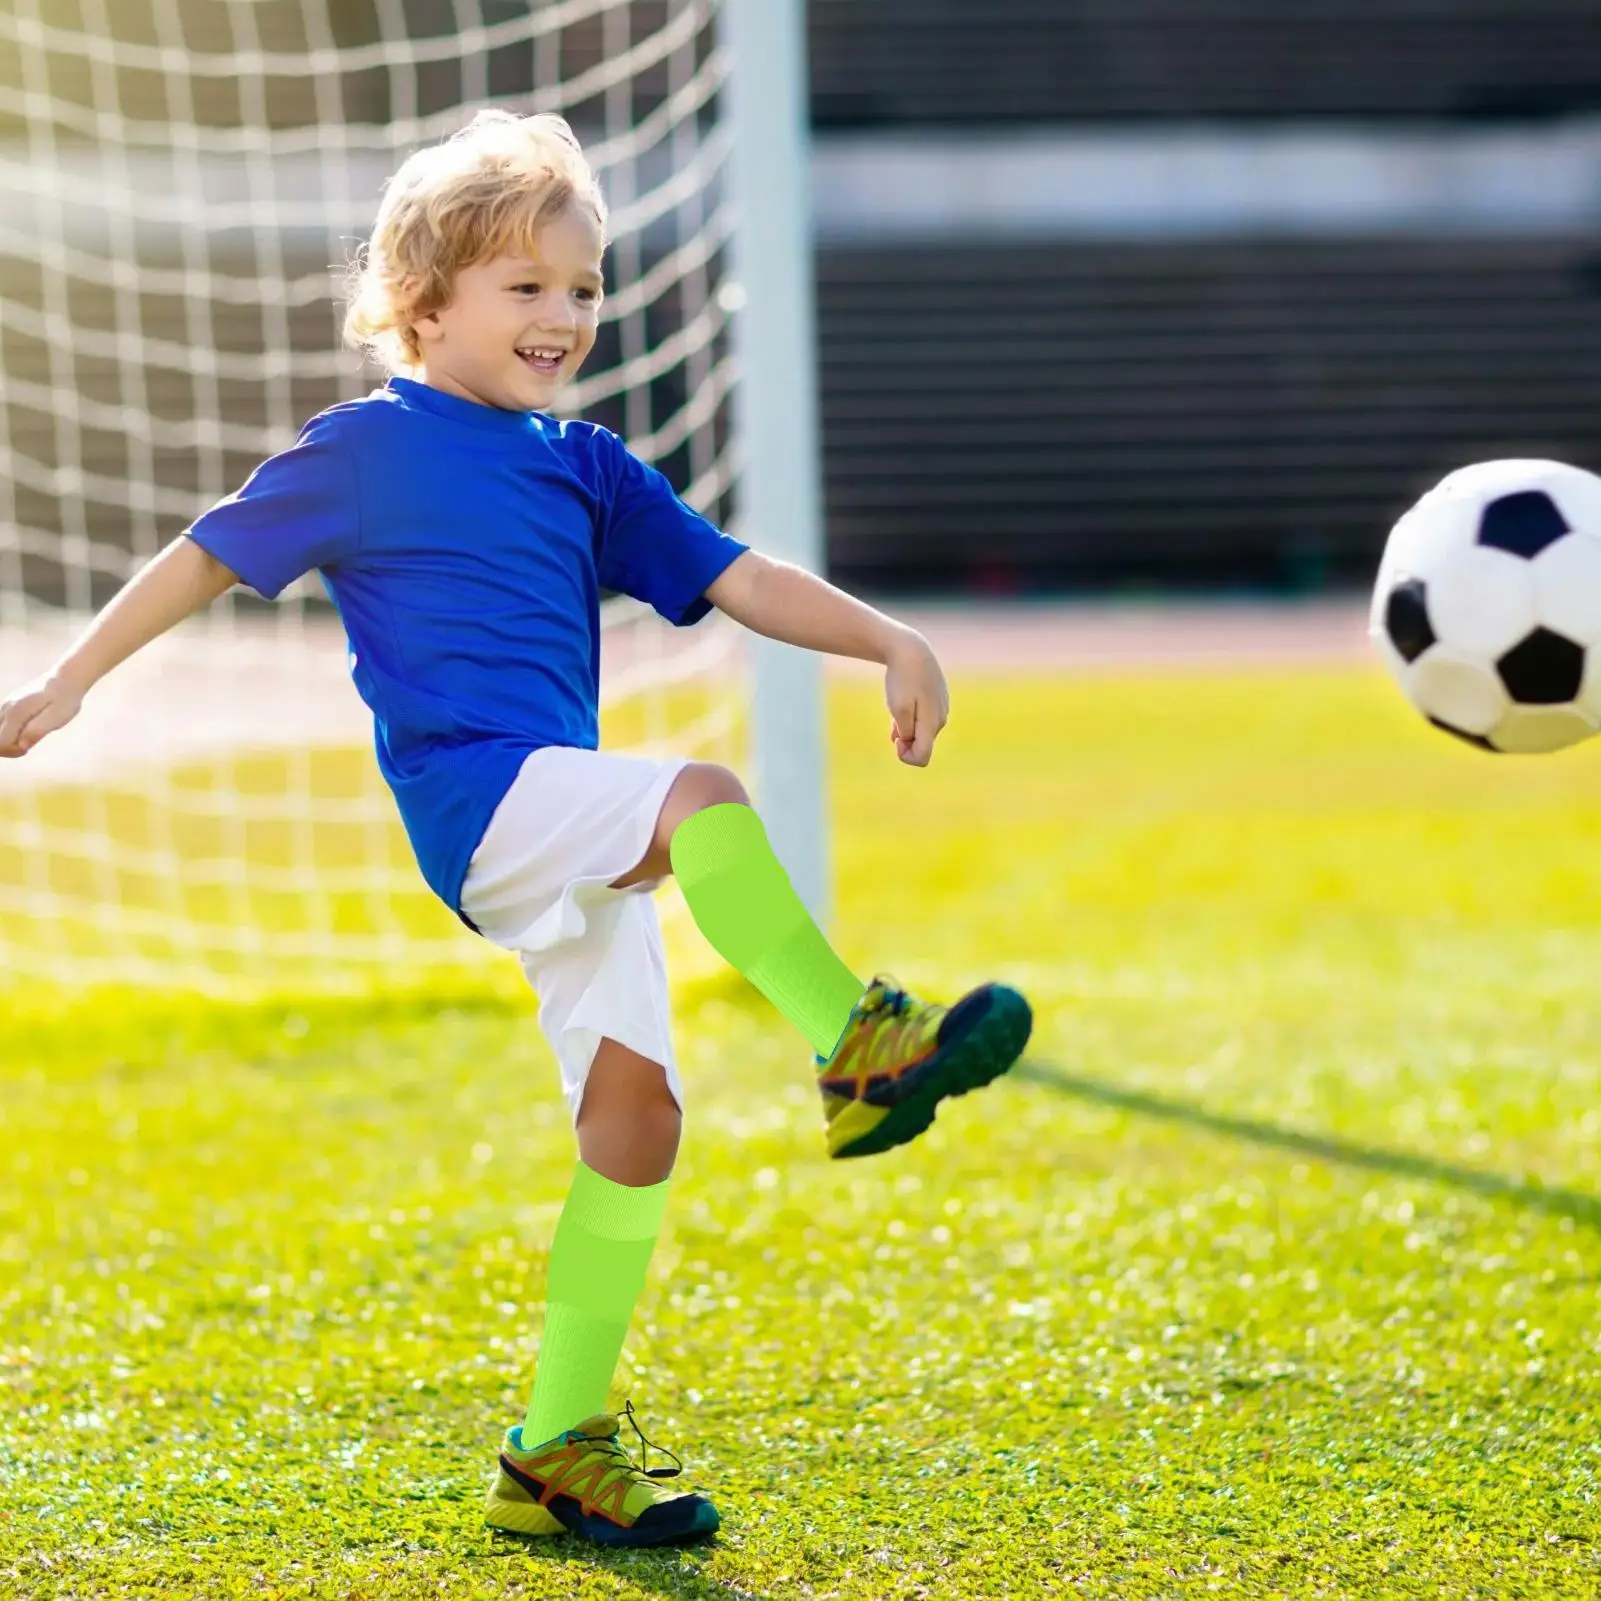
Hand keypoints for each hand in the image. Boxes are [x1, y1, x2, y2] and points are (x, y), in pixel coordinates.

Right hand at [0, 673, 83, 757]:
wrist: (67, 678)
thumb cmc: (65, 699)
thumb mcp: (57, 718)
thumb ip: (37, 731)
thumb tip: (22, 746)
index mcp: (16, 713)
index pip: (0, 743)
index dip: (12, 751)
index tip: (28, 749)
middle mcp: (6, 708)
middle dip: (9, 747)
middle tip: (29, 743)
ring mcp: (6, 704)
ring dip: (10, 739)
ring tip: (30, 735)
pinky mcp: (10, 704)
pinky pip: (1, 723)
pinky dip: (11, 731)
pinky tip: (28, 728)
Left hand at [884, 633, 948, 765]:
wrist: (911, 649)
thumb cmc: (902, 679)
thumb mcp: (898, 708)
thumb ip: (906, 732)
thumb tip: (910, 741)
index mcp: (932, 723)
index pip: (922, 758)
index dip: (905, 756)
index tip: (895, 740)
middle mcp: (941, 719)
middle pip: (923, 745)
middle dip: (906, 741)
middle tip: (893, 723)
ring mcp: (941, 708)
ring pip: (923, 730)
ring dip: (908, 728)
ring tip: (896, 710)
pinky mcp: (938, 699)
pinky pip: (924, 718)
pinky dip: (911, 718)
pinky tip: (903, 705)